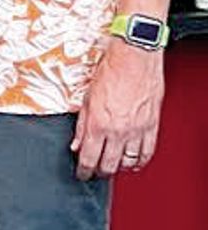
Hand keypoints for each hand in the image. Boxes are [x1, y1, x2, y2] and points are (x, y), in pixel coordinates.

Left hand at [72, 37, 163, 180]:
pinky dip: (141, 160)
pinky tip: (136, 161)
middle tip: (97, 171)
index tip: (83, 173)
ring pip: (129, 162)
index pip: (89, 159)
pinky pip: (148, 151)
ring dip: (121, 167)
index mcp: (98, 124)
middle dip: (101, 172)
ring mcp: (136, 129)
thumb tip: (76, 144)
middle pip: (109, 165)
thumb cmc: (112, 70)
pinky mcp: (151, 124)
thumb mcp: (87, 98)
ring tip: (115, 166)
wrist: (135, 56)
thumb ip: (82, 125)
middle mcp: (118, 130)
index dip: (84, 171)